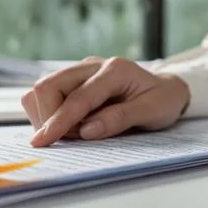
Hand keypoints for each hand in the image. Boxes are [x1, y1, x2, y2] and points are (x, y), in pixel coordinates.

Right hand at [22, 57, 189, 146]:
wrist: (165, 90)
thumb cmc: (161, 101)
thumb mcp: (151, 112)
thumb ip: (120, 119)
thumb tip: (86, 131)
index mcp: (115, 70)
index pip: (78, 98)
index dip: (58, 121)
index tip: (42, 142)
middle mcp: (92, 65)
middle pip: (48, 86)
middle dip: (49, 118)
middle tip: (72, 139)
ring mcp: (80, 70)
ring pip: (42, 90)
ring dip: (48, 116)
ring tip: (76, 131)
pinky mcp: (72, 79)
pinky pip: (47, 95)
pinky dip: (50, 113)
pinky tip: (72, 124)